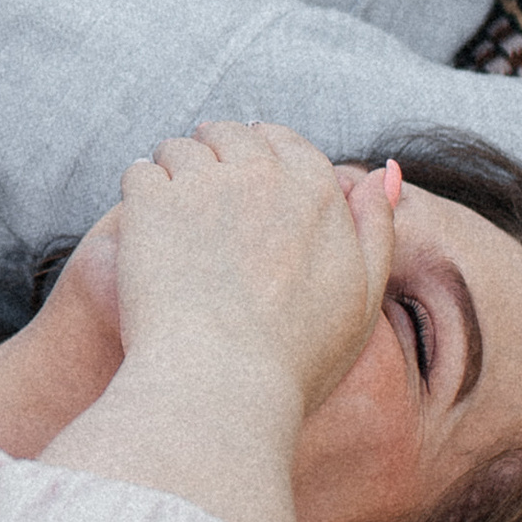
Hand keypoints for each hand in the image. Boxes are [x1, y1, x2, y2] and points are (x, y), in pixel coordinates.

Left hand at [112, 121, 395, 421]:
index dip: (258, 159)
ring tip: (171, 222)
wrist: (223, 387)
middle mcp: (262, 173)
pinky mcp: (152, 202)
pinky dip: (139, 196)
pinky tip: (143, 234)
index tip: (242, 187)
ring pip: (179, 148)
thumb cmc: (296, 359)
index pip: (280, 141)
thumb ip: (375, 228)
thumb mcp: (362, 298)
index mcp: (317, 191)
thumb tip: (383, 170)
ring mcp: (204, 184)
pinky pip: (138, 172)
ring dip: (173, 173)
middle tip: (201, 203)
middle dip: (212, 156)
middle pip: (227, 134)